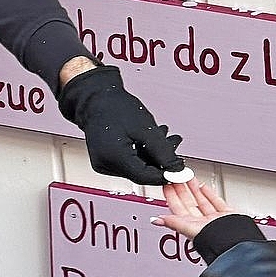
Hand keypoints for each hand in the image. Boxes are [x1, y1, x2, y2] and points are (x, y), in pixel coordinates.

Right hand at [58, 65, 191, 185]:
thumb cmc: (116, 108)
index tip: (179, 169)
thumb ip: (163, 151)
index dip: (165, 174)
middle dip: (161, 160)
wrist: (96, 99)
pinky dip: (142, 153)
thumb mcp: (146, 128)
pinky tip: (152, 141)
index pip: (145, 177)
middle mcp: (106, 165)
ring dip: (153, 155)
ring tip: (165, 137)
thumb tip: (176, 168)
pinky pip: (129, 163)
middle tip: (174, 144)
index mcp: (114, 157)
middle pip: (142, 173)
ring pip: (137, 168)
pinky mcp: (105, 162)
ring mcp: (104, 164)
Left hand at [157, 179, 237, 240]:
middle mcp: (201, 222)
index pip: (177, 208)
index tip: (167, 184)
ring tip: (188, 176)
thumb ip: (173, 222)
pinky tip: (204, 186)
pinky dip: (209, 193)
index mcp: (190, 226)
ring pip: (201, 201)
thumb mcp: (189, 229)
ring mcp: (214, 218)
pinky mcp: (226, 215)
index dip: (171, 196)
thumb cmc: (213, 241)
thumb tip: (155, 220)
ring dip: (194, 188)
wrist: (235, 243)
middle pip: (188, 203)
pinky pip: (216, 202)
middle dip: (181, 189)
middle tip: (176, 177)